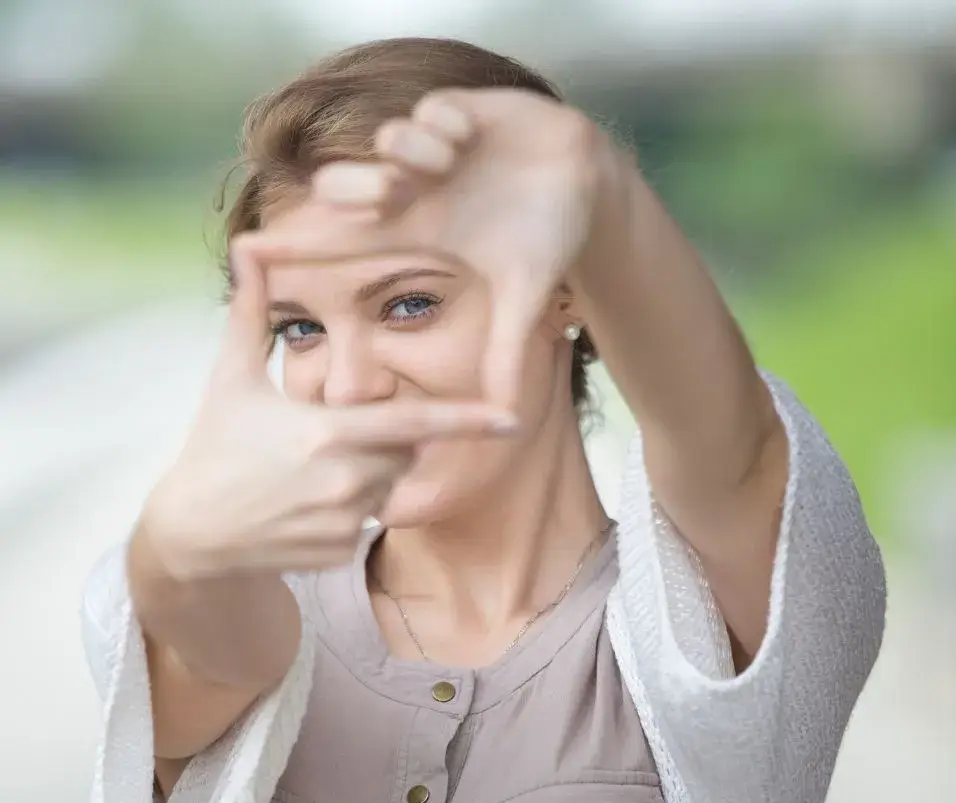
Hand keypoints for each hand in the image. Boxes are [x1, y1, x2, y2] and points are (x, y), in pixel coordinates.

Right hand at [139, 240, 516, 579]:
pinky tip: (302, 506)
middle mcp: (344, 481)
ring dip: (365, 474)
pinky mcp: (340, 553)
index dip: (467, 420)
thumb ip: (249, 312)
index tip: (512, 418)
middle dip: (381, 438)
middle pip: (402, 450)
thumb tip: (246, 246)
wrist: (191, 533)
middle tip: (326, 438)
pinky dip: (347, 510)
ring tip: (307, 474)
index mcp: (327, 433)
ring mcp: (344, 522)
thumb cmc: (214, 447)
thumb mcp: (230, 379)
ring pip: (387, 486)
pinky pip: (367, 522)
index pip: (414, 423)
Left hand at [245, 88, 608, 406]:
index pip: (343, 240)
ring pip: (388, 140)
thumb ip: (506, 352)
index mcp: (417, 231)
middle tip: (394, 196)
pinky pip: (431, 109)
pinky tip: (471, 139)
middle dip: (358, 188)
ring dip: (412, 154)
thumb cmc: (546, 236)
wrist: (587, 184)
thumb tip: (506, 417)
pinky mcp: (462, 110)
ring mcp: (435, 149)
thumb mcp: (522, 299)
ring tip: (449, 164)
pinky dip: (444, 125)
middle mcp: (415, 189)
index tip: (247, 250)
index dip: (298, 245)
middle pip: (347, 186)